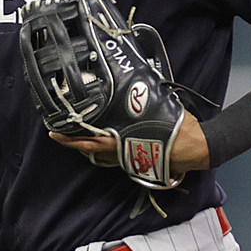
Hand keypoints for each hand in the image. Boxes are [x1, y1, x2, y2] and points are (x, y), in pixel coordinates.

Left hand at [47, 111, 207, 171]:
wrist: (194, 149)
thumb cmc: (178, 129)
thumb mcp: (160, 110)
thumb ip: (143, 103)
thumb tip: (137, 88)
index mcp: (123, 141)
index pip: (90, 142)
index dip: (71, 139)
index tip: (55, 133)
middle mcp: (121, 153)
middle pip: (89, 149)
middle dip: (71, 142)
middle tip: (56, 134)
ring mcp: (127, 159)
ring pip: (99, 155)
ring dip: (85, 146)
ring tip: (73, 135)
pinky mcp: (134, 161)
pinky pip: (112, 157)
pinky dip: (102, 149)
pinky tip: (98, 141)